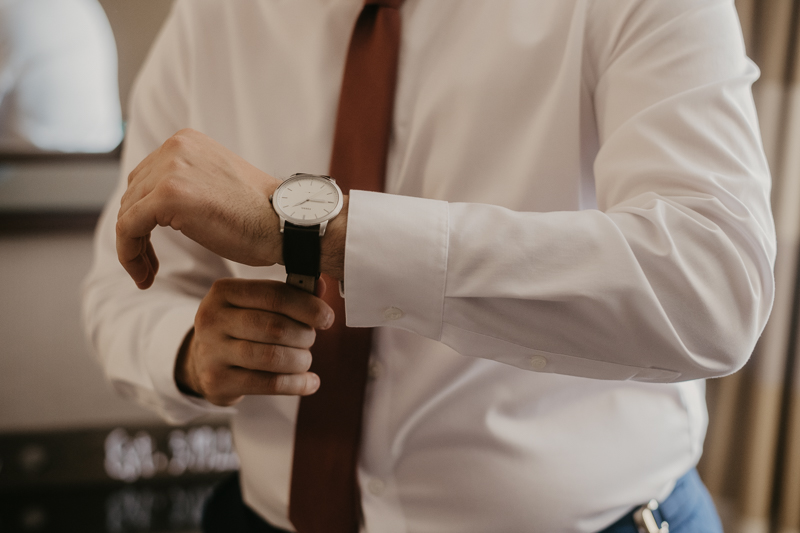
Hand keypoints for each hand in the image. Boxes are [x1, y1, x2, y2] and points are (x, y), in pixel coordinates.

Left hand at [117, 129, 282, 288]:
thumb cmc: (263, 216)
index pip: (145, 179)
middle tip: (149, 267)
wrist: (289, 224)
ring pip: (127, 215)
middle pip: (133, 196)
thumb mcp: (216, 186)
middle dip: (137, 233)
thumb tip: (156, 205)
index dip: (143, 217)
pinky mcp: (168, 196)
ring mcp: (171, 170)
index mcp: (187, 142)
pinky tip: (144, 276)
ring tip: (147, 275)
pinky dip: (129, 255)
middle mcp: (175, 147)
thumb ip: (188, 184)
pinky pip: (128, 229)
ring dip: (132, 249)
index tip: (153, 246)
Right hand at [175, 278, 333, 404]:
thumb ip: (289, 293)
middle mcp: (213, 319)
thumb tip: (320, 286)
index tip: (326, 318)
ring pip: (272, 357)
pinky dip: (297, 383)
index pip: (275, 295)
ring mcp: (212, 352)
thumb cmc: (239, 327)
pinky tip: (310, 382)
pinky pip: (269, 383)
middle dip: (304, 336)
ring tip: (305, 359)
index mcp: (224, 292)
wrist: (203, 361)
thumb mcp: (256, 304)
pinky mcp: (218, 381)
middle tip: (310, 340)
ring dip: (300, 360)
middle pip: (275, 327)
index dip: (308, 306)